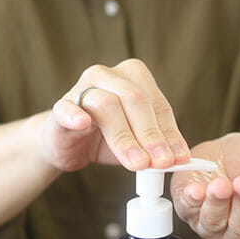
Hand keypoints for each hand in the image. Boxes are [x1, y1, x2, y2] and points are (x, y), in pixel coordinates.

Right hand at [36, 59, 190, 171]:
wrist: (67, 143)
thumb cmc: (106, 137)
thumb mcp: (137, 141)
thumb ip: (156, 145)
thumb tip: (178, 159)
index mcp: (134, 77)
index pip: (158, 104)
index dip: (170, 133)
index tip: (179, 158)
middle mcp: (108, 75)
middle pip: (135, 100)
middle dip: (151, 135)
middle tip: (160, 163)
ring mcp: (82, 87)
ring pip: (106, 105)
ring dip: (124, 137)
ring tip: (137, 163)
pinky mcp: (60, 106)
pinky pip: (67, 108)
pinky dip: (75, 116)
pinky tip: (82, 125)